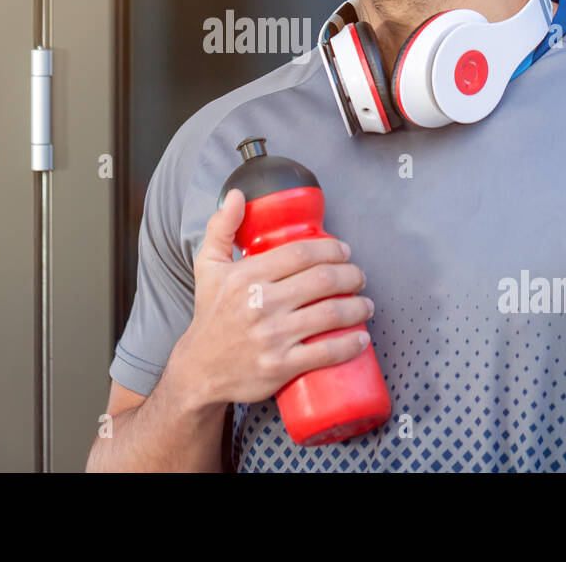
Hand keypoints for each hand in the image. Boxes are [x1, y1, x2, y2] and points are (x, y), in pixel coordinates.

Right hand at [166, 188, 373, 407]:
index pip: (301, 253)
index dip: (332, 249)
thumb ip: (220, 227)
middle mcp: (261, 304)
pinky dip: (350, 345)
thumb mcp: (207, 266)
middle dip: (351, 275)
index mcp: (247, 276)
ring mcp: (272, 337)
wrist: (200, 369)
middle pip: (323, 280)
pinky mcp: (280, 367)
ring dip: (358, 307)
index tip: (344, 251)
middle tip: (358, 277)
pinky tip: (362, 338)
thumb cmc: (210, 315)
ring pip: (330, 314)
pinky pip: (325, 353)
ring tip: (366, 304)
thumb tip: (236, 195)